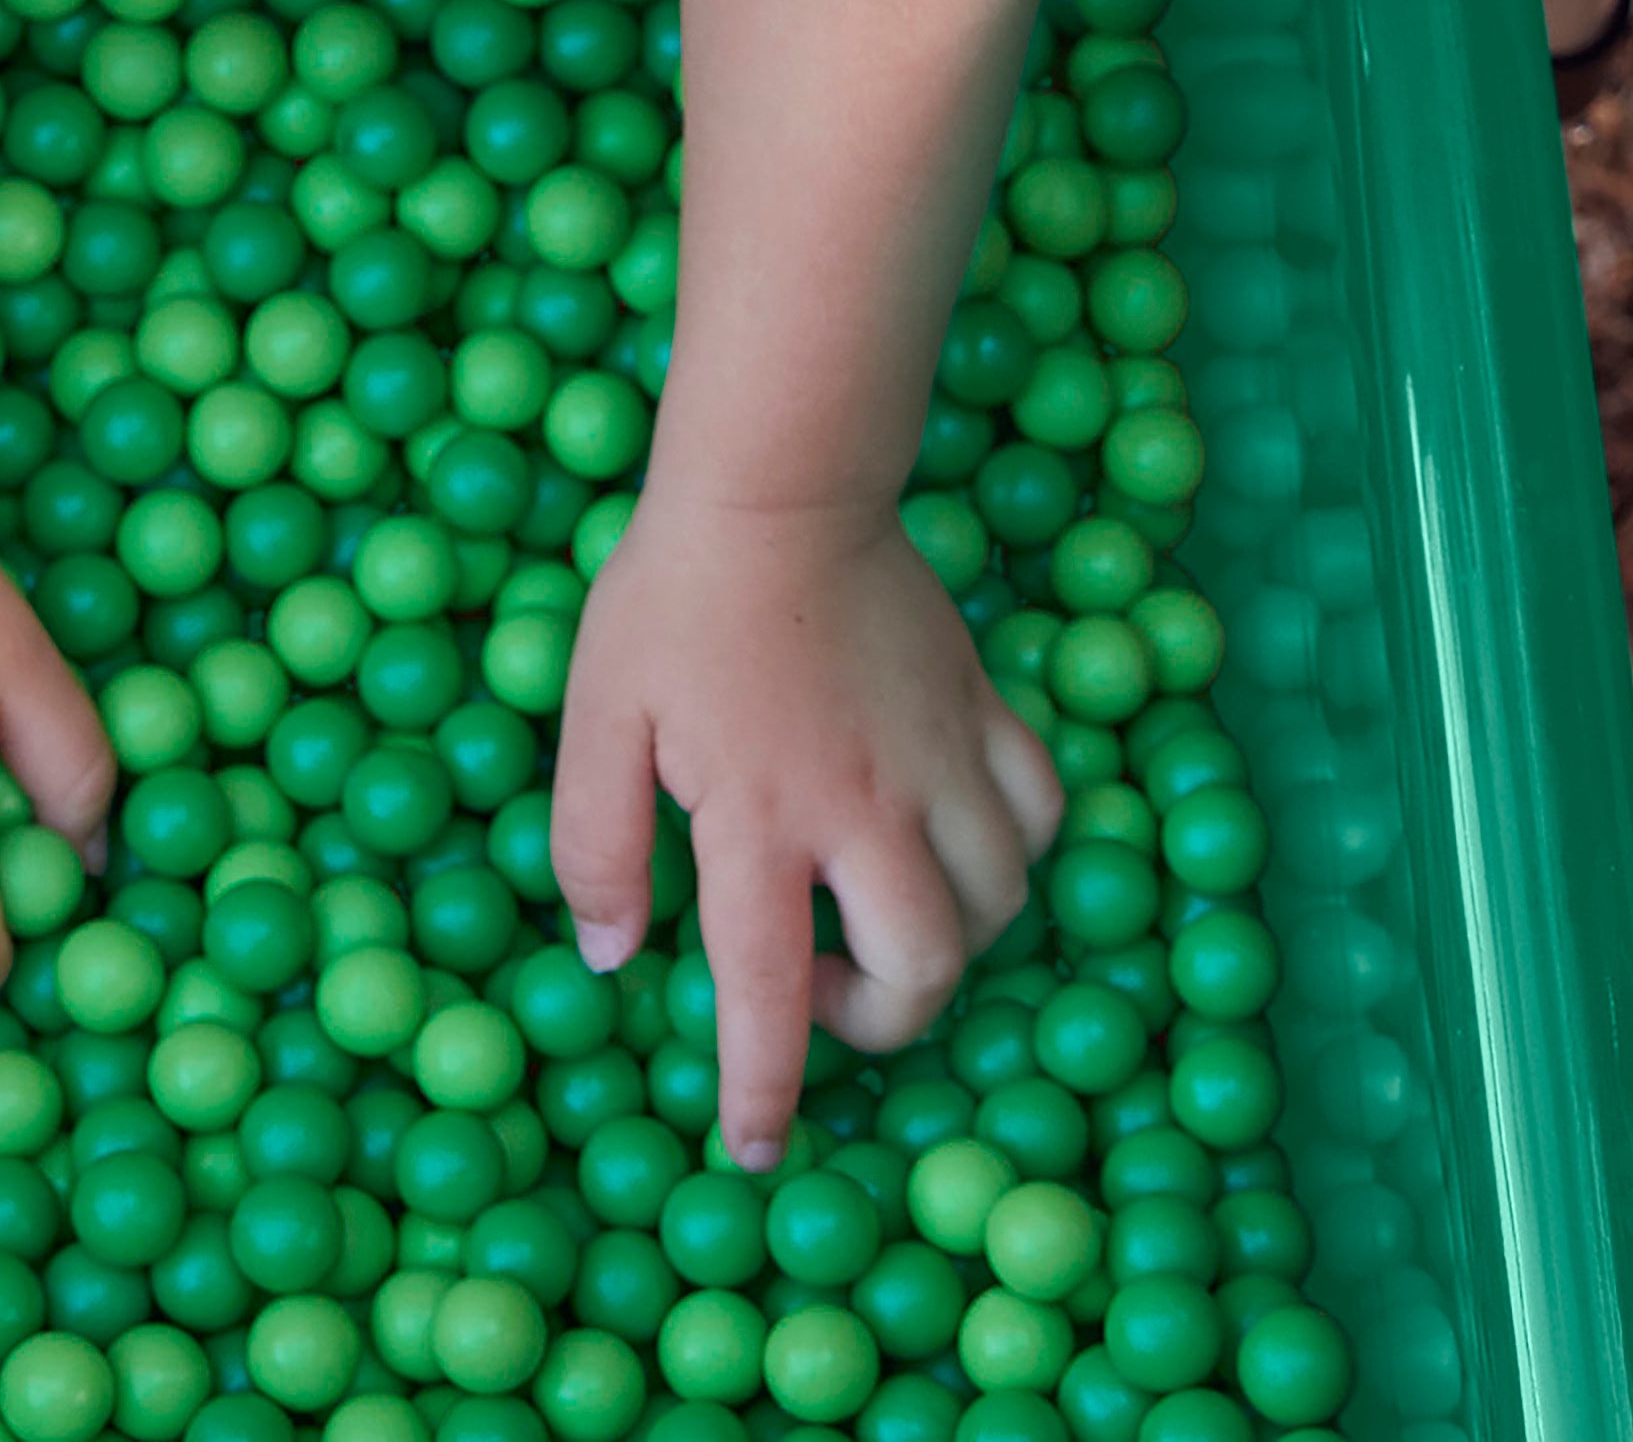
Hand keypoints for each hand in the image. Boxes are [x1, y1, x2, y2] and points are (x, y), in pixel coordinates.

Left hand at [549, 493, 1061, 1168]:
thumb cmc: (672, 599)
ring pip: (997, 904)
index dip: (762, 1088)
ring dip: (947, 938)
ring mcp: (939, 757)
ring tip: (880, 906)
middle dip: (878, 1020)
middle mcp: (866, 806)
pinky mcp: (982, 707)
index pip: (769, 992)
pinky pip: (1037, 812)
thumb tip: (612, 956)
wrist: (777, 484)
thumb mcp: (595, 716)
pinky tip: (955, 835)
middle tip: (821, 984)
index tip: (757, 1147)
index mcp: (759, 816)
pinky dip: (1012, 849)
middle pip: (923, 973)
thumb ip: (595, 844)